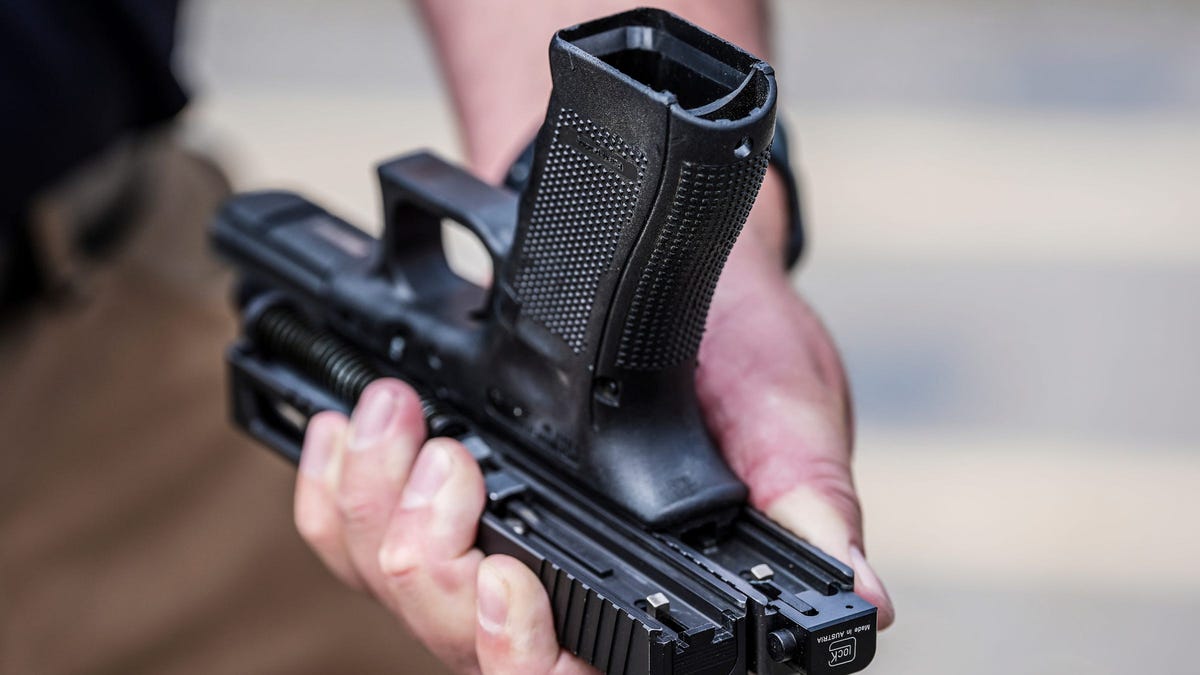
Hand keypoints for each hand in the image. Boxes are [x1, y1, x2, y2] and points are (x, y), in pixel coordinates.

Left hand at [292, 172, 890, 673]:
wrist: (668, 260)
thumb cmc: (737, 337)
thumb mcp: (786, 406)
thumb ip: (803, 498)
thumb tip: (862, 596)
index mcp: (660, 590)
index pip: (584, 673)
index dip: (528, 659)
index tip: (506, 581)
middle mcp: (570, 589)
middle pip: (465, 647)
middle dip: (434, 567)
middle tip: (448, 466)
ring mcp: (496, 548)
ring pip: (397, 594)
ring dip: (376, 511)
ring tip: (401, 419)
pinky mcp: (442, 503)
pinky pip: (351, 536)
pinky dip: (335, 491)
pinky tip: (349, 437)